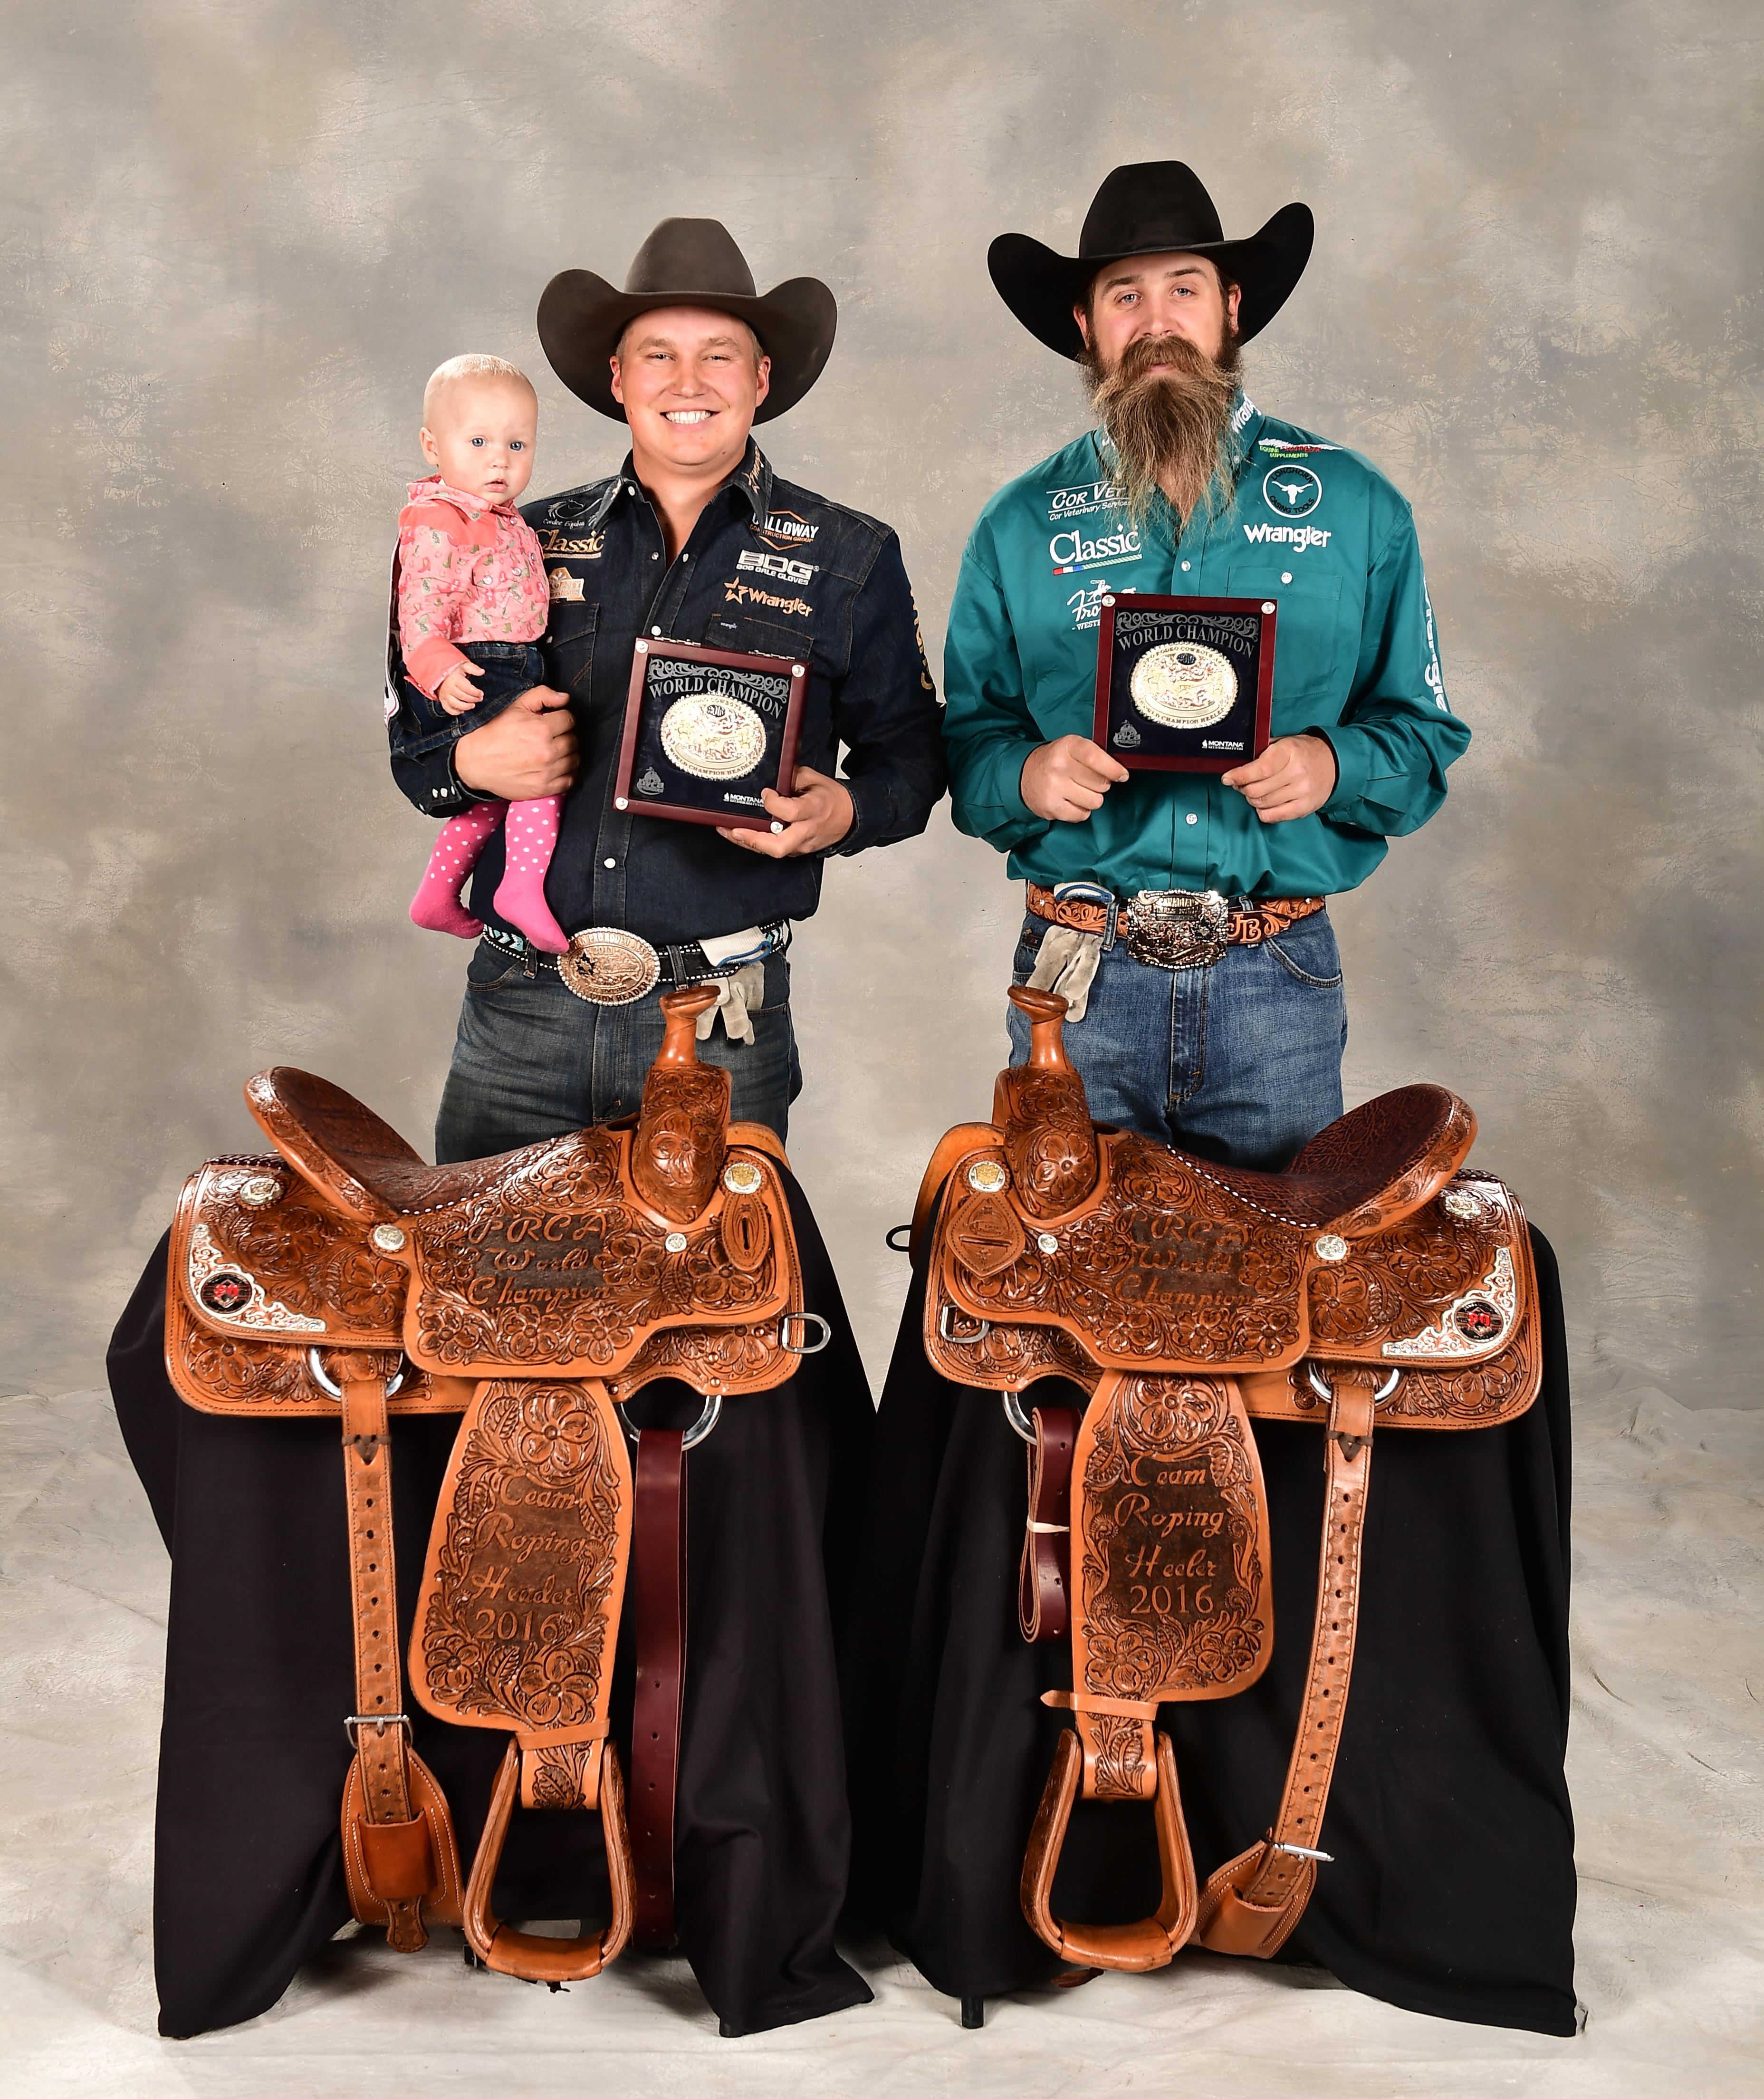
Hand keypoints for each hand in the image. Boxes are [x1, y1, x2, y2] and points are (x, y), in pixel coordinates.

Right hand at [435, 662, 485, 714]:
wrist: (443, 677)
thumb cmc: (456, 673)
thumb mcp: (464, 667)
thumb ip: (473, 668)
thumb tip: (482, 671)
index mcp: (454, 679)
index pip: (466, 688)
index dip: (475, 692)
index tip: (481, 693)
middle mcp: (448, 688)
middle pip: (462, 697)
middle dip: (473, 699)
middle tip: (479, 698)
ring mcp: (445, 696)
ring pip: (456, 704)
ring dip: (466, 707)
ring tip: (473, 705)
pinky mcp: (443, 702)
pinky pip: (449, 710)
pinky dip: (457, 712)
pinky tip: (463, 710)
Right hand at [453, 685, 577, 800]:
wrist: (473, 761)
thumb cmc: (493, 731)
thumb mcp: (514, 706)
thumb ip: (542, 695)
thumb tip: (565, 698)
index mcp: (541, 729)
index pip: (569, 720)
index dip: (562, 718)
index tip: (555, 721)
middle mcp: (547, 751)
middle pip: (573, 740)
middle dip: (565, 735)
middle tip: (553, 736)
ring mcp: (546, 772)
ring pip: (574, 760)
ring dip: (568, 754)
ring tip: (555, 750)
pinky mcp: (543, 789)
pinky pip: (569, 781)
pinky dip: (568, 774)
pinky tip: (558, 767)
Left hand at [718, 765, 853, 857]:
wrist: (850, 817)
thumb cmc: (832, 798)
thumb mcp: (813, 778)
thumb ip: (790, 777)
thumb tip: (769, 778)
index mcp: (814, 810)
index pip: (789, 812)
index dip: (772, 803)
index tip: (765, 793)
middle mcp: (807, 831)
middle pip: (778, 846)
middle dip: (752, 839)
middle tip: (733, 829)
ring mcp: (802, 845)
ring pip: (773, 851)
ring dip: (748, 842)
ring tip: (727, 831)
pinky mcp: (798, 851)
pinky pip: (774, 850)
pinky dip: (757, 843)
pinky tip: (743, 834)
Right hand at [1020, 735, 1129, 821]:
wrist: (1024, 776)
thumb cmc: (1055, 761)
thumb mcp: (1072, 747)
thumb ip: (1095, 754)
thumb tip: (1120, 772)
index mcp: (1067, 746)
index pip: (1095, 758)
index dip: (1114, 769)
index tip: (1122, 775)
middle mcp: (1059, 766)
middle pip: (1101, 783)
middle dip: (1101, 784)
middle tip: (1088, 780)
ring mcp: (1054, 788)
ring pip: (1095, 801)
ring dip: (1091, 798)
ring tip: (1078, 790)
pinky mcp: (1052, 807)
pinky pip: (1083, 815)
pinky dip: (1081, 810)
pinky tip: (1070, 800)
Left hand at [1221, 734, 1337, 822]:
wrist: (1333, 763)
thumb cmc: (1303, 753)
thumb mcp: (1283, 743)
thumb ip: (1260, 752)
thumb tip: (1235, 765)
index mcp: (1290, 752)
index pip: (1259, 769)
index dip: (1239, 776)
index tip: (1227, 778)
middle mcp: (1297, 772)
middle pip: (1256, 790)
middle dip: (1242, 788)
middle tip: (1241, 783)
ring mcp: (1302, 792)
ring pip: (1262, 804)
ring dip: (1252, 799)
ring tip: (1255, 790)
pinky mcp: (1304, 808)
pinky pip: (1272, 816)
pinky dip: (1263, 811)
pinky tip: (1266, 803)